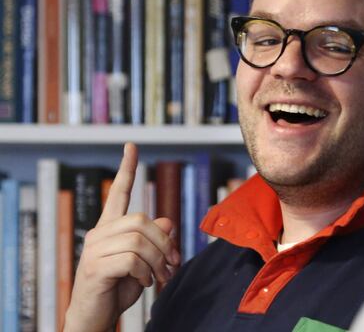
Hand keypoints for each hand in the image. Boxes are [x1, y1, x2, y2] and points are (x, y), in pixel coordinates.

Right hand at [64, 143, 180, 331]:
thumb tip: (167, 220)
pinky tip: (145, 283)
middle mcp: (98, 234)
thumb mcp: (144, 262)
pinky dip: (146, 273)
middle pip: (141, 220)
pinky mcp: (94, 268)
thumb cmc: (119, 288)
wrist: (95, 317)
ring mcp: (94, 250)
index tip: (131, 146)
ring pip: (139, 240)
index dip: (127, 170)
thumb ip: (154, 240)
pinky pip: (131, 260)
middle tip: (172, 264)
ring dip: (157, 261)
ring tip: (160, 277)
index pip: (118, 193)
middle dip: (164, 242)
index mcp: (110, 228)